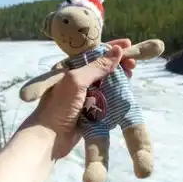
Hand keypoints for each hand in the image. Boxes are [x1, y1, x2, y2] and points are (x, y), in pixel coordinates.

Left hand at [33, 38, 136, 158]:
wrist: (49, 138)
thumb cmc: (58, 106)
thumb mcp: (76, 81)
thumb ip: (97, 67)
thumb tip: (117, 50)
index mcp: (70, 69)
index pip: (93, 53)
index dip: (110, 47)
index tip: (128, 43)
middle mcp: (77, 80)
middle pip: (102, 68)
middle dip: (118, 64)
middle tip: (133, 63)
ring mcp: (84, 96)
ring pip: (106, 84)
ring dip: (119, 79)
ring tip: (131, 75)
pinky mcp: (90, 111)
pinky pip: (107, 100)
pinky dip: (117, 96)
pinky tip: (126, 92)